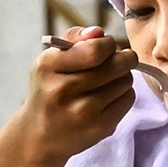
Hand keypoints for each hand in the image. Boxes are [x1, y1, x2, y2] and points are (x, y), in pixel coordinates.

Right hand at [0, 28, 136, 166]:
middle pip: (116, 65)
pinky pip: (128, 99)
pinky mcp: (101, 127)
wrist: (39, 135)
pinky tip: (109, 96)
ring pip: (125, 81)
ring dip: (122, 76)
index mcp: (48, 67)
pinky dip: (123, 93)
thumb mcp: (50, 61)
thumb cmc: (49, 90)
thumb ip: (74, 39)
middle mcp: (63, 90)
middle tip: (119, 59)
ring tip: (108, 80)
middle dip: (123, 58)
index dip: (108, 44)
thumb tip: (99, 32)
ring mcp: (83, 111)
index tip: (106, 46)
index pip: (95, 50)